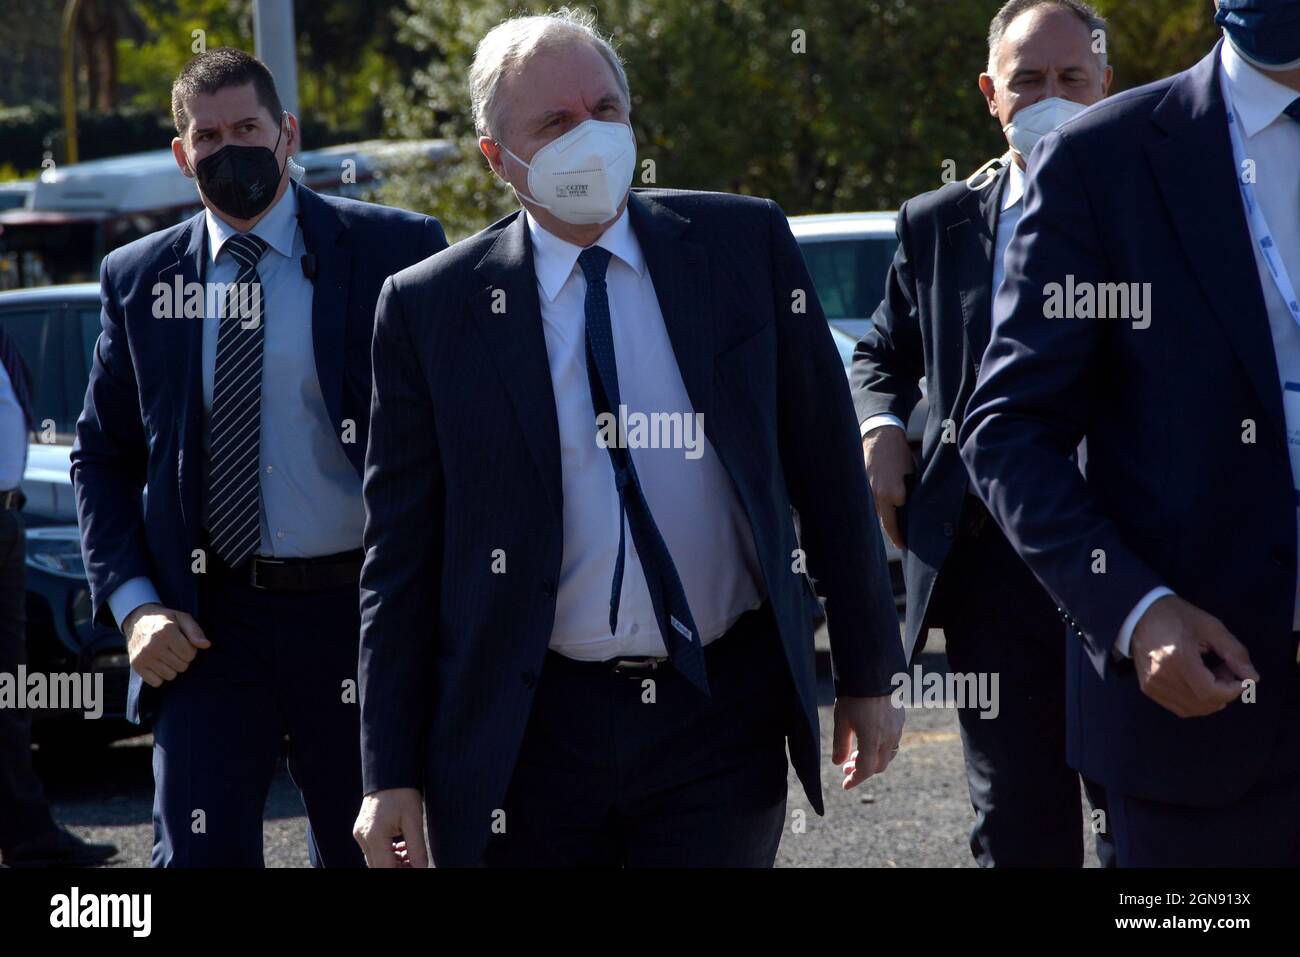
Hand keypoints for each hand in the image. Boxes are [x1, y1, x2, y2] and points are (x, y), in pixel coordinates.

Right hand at [122, 603, 209, 687]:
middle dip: (182, 659)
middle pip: (182, 666)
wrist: (137, 620)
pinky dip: (159, 676)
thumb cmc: (165, 620)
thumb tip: (206, 645)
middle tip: (174, 649)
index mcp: (166, 632)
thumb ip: (195, 632)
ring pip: (170, 676)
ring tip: (166, 655)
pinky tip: (157, 663)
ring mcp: (143, 656)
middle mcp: (153, 645)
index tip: (183, 643)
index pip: (190, 654)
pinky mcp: (136, 665)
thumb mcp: (182, 618)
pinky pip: (157, 682)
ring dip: (172, 668)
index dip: (190, 650)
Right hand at [354, 788, 428, 867]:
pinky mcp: (362, 830)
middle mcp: (363, 836)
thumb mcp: (414, 819)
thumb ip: (417, 847)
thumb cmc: (402, 793)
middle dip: (397, 868)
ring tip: (411, 855)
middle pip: (378, 866)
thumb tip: (421, 867)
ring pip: (375, 859)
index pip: (385, 867)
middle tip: (415, 864)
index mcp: (374, 835)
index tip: (416, 868)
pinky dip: (386, 853)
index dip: (401, 871)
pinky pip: (373, 849)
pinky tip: (401, 847)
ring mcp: (360, 833)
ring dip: (392, 862)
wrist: (389, 772)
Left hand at [832, 694, 904, 788]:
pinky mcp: (900, 721)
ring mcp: (897, 729)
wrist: (873, 673)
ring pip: (888, 755)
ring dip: (873, 760)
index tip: (845, 785)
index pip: (865, 770)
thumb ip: (840, 744)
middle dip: (862, 770)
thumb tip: (838, 763)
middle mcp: (888, 737)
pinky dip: (881, 748)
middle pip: (878, 766)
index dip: (855, 780)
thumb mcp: (842, 720)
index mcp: (872, 739)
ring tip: (857, 754)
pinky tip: (870, 740)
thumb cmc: (854, 696)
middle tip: (847, 767)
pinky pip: (893, 742)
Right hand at [862, 425, 913, 548]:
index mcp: (893, 494)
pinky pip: (867, 502)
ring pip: (875, 512)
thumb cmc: (900, 454)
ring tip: (892, 519)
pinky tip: (881, 503)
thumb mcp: (912, 476)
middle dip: (892, 531)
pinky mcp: (859, 486)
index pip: (894, 525)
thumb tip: (911, 511)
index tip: (904, 546)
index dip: (899, 538)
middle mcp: (877, 496)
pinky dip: (874, 504)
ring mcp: (865, 491)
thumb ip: (909, 495)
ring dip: (883, 515)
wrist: (880, 435)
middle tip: (900, 541)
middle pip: (883, 522)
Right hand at [1129, 595, 1257, 717]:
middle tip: (1225, 671)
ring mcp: (1153, 685)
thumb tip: (1253, 678)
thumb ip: (1235, 652)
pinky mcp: (1148, 689)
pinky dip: (1195, 701)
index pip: (1211, 693)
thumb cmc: (1176, 616)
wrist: (1139, 614)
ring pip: (1192, 710)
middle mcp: (1162, 677)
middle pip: (1203, 704)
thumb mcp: (1211, 627)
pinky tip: (1196, 681)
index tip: (1242, 678)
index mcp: (1178, 659)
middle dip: (1224, 693)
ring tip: (1211, 675)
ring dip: (1210, 699)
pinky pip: (1179, 707)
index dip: (1233, 691)